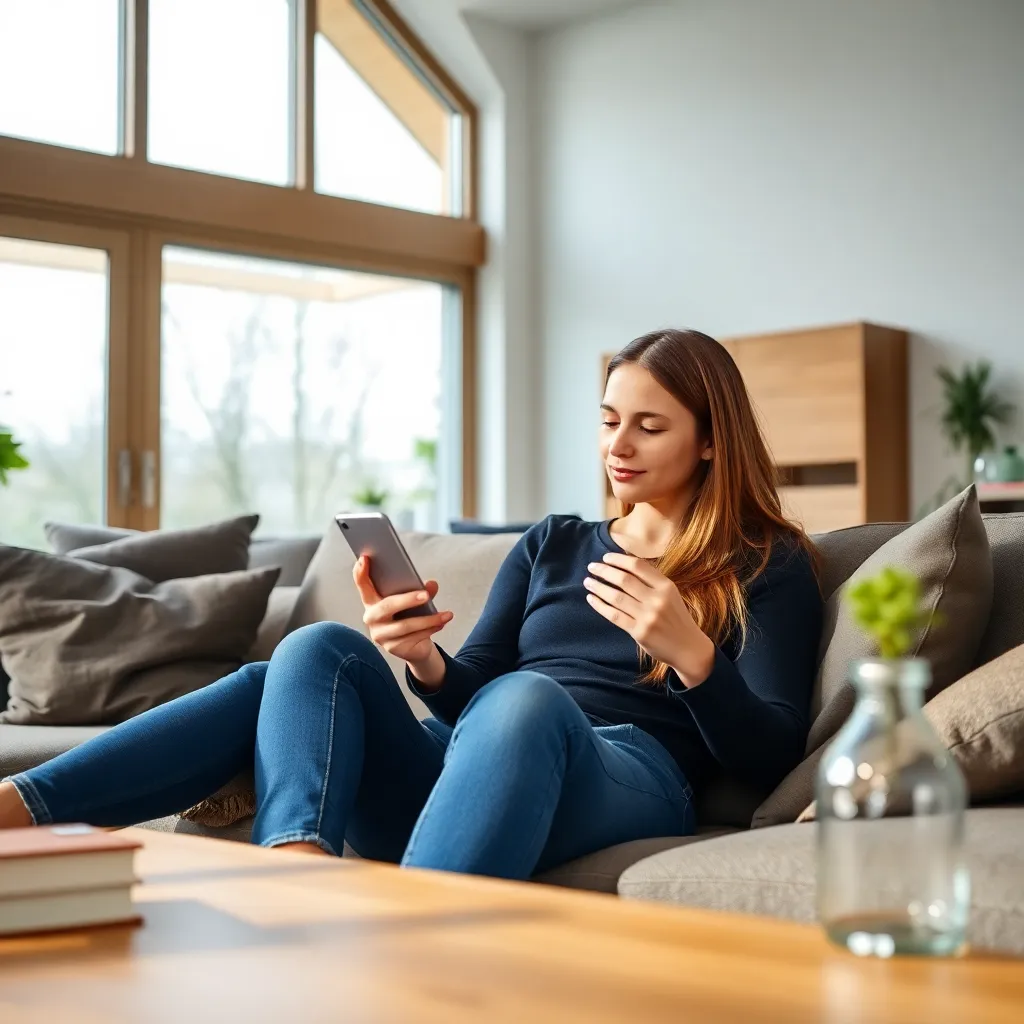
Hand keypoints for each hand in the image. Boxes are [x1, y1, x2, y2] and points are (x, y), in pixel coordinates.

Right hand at [352, 555, 453, 664]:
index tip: (364, 558)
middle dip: (407, 600)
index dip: (360, 573)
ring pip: (405, 626)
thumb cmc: (409, 616)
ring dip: (428, 620)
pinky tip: (442, 623)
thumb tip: (432, 584)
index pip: (363, 585)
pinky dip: (430, 629)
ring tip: (446, 615)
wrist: (414, 645)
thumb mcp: (415, 601)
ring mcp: (380, 635)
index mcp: (372, 601)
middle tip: (425, 595)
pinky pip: (413, 637)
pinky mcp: (392, 648)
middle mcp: (372, 618)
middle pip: (386, 607)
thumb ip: (422, 591)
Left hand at [583, 552, 715, 687]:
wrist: (688, 648)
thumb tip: (623, 565)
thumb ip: (651, 581)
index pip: (638, 566)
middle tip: (591, 567)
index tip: (606, 557)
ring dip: (598, 587)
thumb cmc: (676, 618)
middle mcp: (657, 600)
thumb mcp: (670, 595)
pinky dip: (600, 606)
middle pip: (624, 579)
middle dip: (604, 571)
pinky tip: (592, 599)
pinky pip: (614, 615)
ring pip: (616, 597)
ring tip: (588, 582)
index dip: (619, 560)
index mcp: (666, 586)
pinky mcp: (639, 632)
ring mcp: (648, 617)